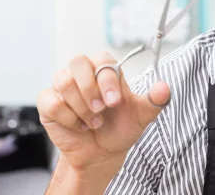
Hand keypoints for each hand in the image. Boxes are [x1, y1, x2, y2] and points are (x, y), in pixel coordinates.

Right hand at [37, 52, 170, 173]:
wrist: (101, 154)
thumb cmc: (120, 129)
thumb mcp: (141, 116)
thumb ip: (154, 101)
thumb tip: (165, 87)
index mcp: (105, 70)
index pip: (102, 60)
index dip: (107, 80)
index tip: (115, 102)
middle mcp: (82, 73)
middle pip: (77, 61)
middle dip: (90, 89)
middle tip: (101, 110)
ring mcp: (63, 86)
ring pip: (63, 81)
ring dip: (80, 106)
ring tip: (94, 122)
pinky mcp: (49, 103)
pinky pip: (51, 101)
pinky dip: (67, 117)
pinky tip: (79, 126)